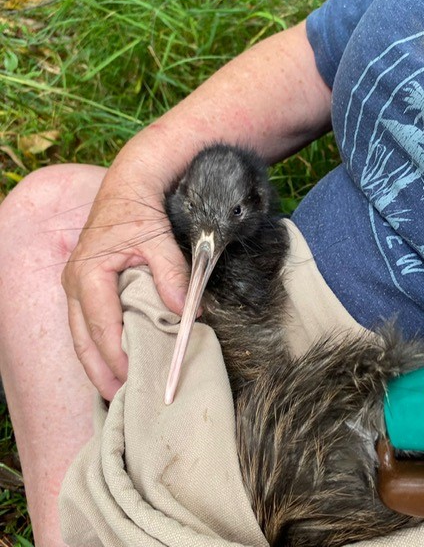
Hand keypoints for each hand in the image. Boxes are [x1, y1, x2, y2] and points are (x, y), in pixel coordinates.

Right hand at [61, 142, 188, 400]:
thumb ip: (172, 275)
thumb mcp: (159, 239)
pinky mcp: (83, 284)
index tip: (136, 379)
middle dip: (99, 371)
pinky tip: (111, 360)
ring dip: (95, 362)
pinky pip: (85, 323)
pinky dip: (96, 345)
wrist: (128, 186)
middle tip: (119, 399)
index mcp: (89, 273)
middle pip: (83, 338)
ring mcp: (74, 284)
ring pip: (80, 334)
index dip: (117, 356)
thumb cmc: (140, 211)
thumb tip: (186, 314)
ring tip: (114, 390)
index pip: (103, 326)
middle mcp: (74, 282)